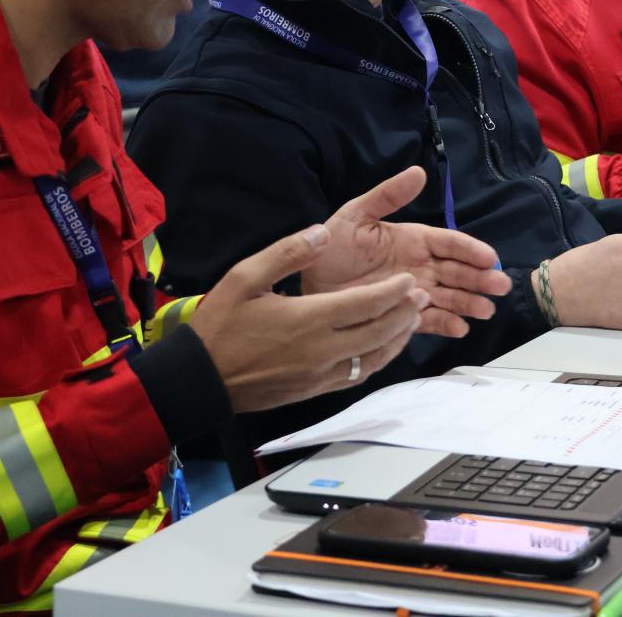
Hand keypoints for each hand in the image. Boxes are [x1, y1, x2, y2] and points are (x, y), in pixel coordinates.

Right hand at [191, 224, 428, 413]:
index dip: (393, 292)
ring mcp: (321, 374)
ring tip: (412, 318)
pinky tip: (383, 346)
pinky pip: (358, 375)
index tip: (409, 280)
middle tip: (422, 295)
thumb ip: (288, 252)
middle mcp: (322, 350)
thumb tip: (323, 232)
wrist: (199, 379)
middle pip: (379, 332)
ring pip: (374, 357)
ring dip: (398, 338)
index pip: (366, 305)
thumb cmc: (221, 324)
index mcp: (309, 319)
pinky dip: (378, 359)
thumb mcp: (246, 276)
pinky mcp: (316, 390)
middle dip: (404, 313)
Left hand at [300, 167, 510, 337]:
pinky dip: (446, 324)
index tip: (489, 257)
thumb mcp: (357, 214)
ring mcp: (413, 292)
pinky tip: (460, 328)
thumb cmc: (332, 246)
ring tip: (486, 311)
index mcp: (412, 240)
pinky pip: (429, 320)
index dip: (470, 249)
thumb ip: (387, 196)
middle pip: (457, 272)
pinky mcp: (402, 316)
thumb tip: (419, 172)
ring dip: (469, 303)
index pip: (449, 243)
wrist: (308, 282)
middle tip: (500, 286)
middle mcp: (419, 266)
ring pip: (449, 297)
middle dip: (480, 279)